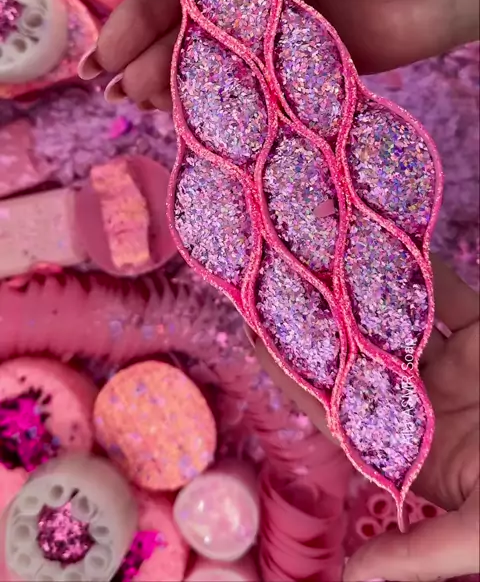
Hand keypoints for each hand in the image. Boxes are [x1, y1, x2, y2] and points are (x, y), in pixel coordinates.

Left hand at [256, 259, 479, 581]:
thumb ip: (420, 554)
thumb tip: (352, 579)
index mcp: (419, 454)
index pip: (343, 416)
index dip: (299, 384)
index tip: (255, 347)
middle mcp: (430, 404)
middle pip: (361, 358)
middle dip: (320, 326)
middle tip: (270, 285)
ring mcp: (459, 364)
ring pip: (398, 320)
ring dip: (360, 291)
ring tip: (312, 255)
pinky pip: (447, 293)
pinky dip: (418, 268)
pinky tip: (382, 241)